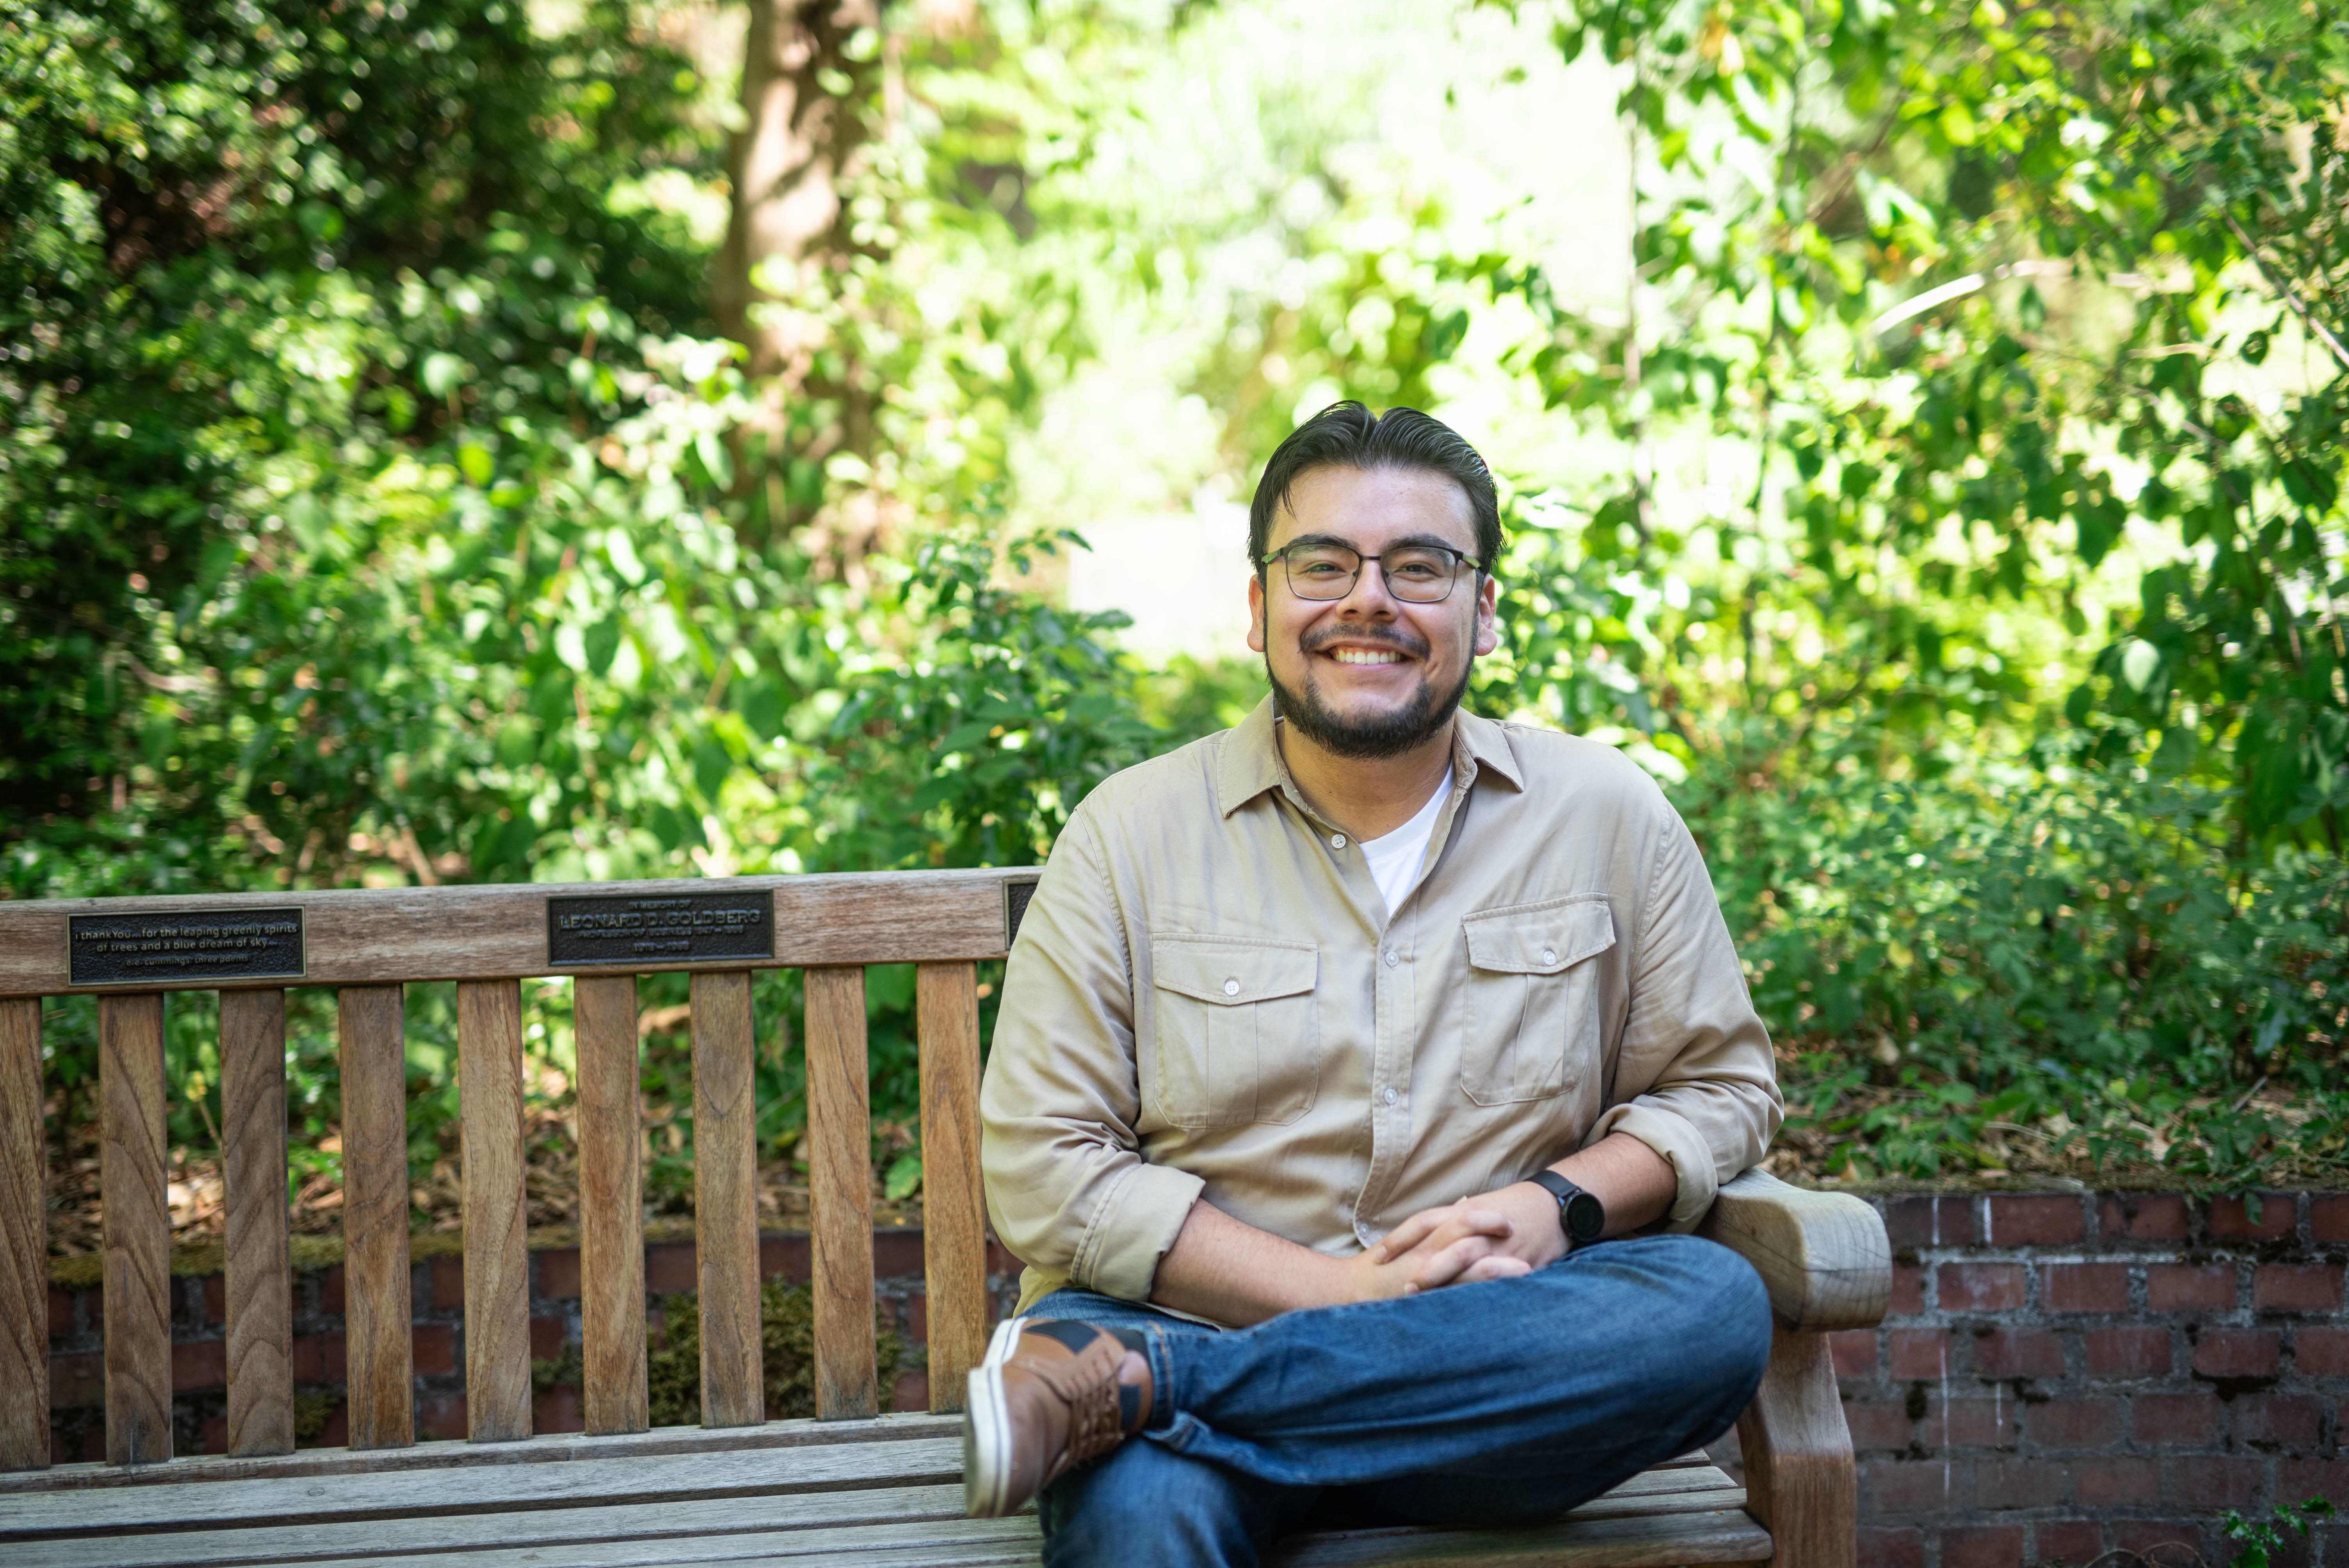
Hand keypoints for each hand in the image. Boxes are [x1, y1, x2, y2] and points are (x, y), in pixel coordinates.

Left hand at [1363, 1183, 1561, 1294]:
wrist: (1556, 1205)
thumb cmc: (1514, 1207)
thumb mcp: (1479, 1207)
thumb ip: (1451, 1221)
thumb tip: (1424, 1236)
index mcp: (1464, 1211)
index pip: (1424, 1222)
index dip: (1400, 1239)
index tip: (1377, 1257)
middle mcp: (1478, 1228)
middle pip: (1445, 1245)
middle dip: (1423, 1267)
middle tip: (1400, 1286)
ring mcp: (1500, 1247)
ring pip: (1471, 1263)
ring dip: (1449, 1282)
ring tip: (1429, 1300)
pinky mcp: (1521, 1263)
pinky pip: (1500, 1281)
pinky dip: (1484, 1294)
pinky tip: (1470, 1311)